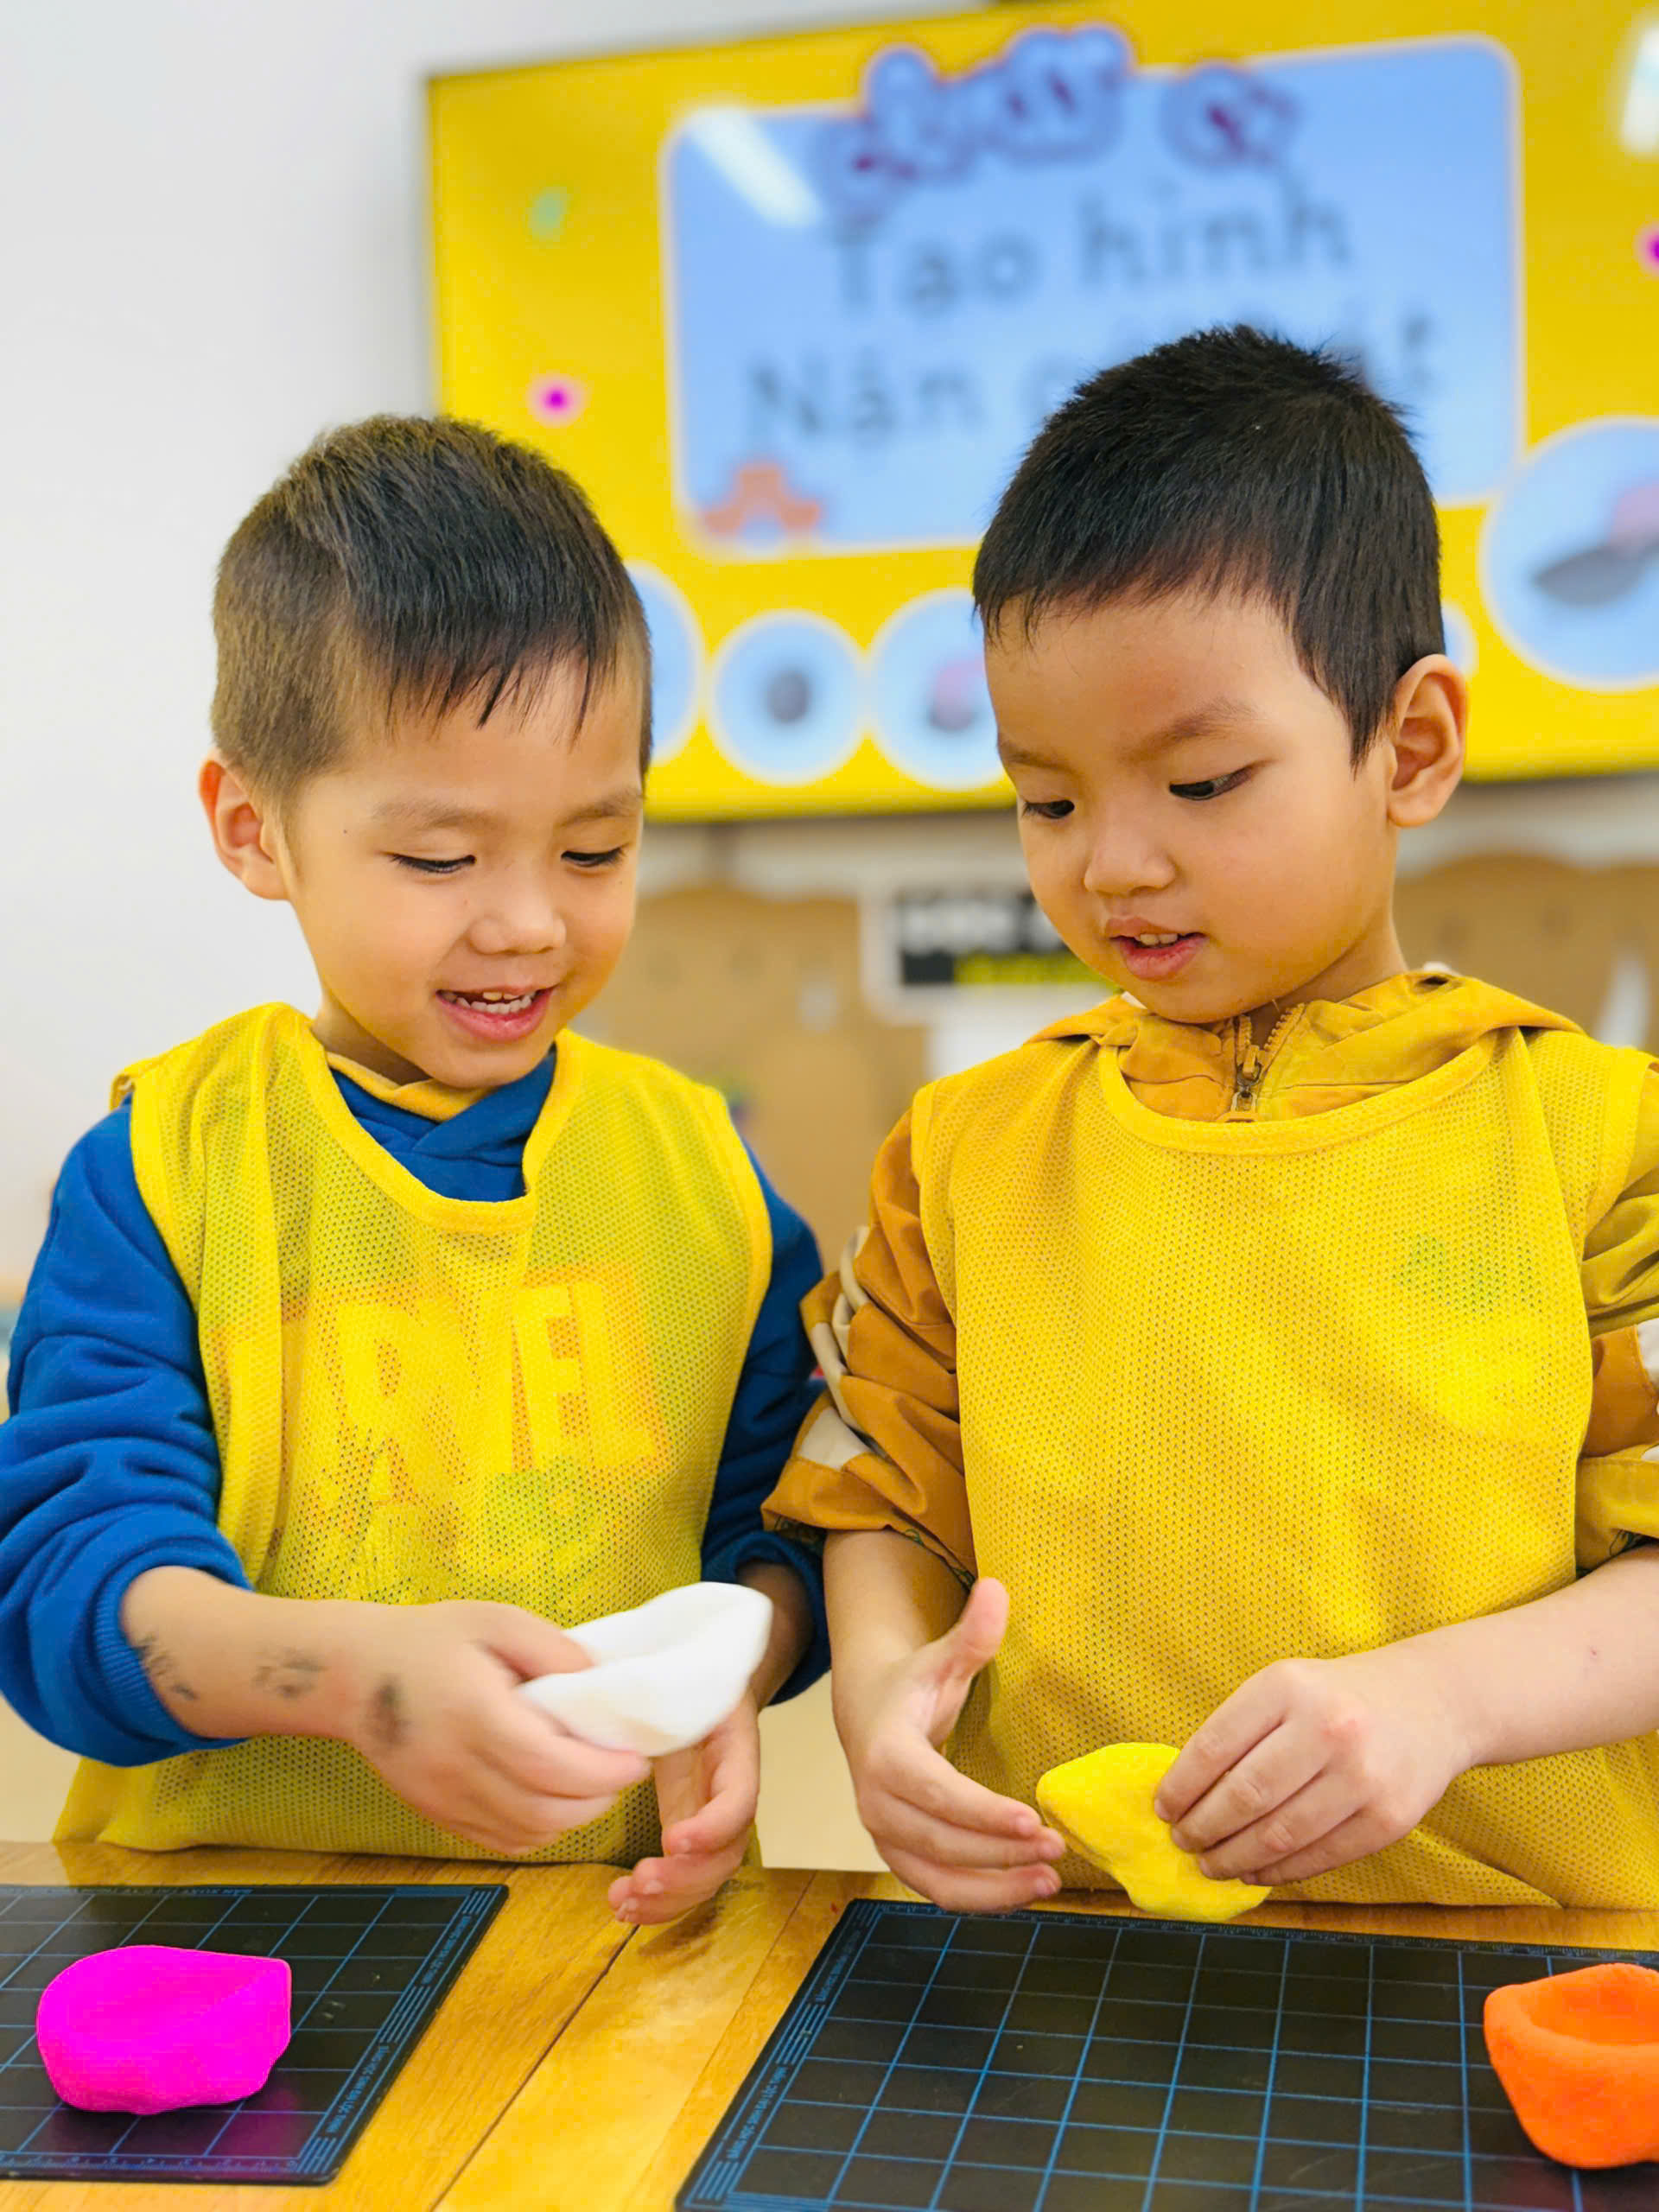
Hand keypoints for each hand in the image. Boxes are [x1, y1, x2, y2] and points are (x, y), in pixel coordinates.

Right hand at [337, 1599, 649, 1855]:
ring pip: (526, 1835)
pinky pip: (501, 1841)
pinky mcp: (436, 1815)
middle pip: (544, 1811)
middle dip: (597, 1799)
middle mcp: (456, 1766)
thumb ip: (554, 1650)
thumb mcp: (496, 1620)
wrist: (352, 1675)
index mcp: (475, 1714)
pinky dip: (539, 1828)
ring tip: (592, 1783)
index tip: (635, 1758)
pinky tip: (553, 1797)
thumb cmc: (429, 1640)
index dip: (604, 1772)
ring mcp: (442, 1798)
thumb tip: (603, 1683)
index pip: (550, 1766)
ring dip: (571, 1819)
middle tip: (621, 1771)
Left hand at [607, 1694, 760, 1925]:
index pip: (740, 1798)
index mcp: (736, 1748)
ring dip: (669, 1899)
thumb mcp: (679, 1673)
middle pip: (728, 1852)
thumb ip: (656, 1687)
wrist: (704, 1685)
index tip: (674, 1838)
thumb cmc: (688, 1675)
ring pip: (709, 1876)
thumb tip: (610, 1693)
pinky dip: (659, 1902)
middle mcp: (732, 1792)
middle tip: (640, 1880)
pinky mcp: (688, 1831)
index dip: (714, 1826)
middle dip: (686, 1877)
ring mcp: (712, 1818)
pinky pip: (685, 1877)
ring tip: (623, 1902)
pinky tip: (624, 1907)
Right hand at [838, 1578, 1065, 1910]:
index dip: (981, 1812)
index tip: (1031, 1819)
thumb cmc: (912, 1686)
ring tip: (1050, 1880)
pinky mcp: (898, 1856)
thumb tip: (997, 1588)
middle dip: (999, 1852)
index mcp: (886, 1753)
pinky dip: (979, 1897)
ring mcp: (884, 1835)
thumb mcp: (940, 1657)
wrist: (867, 1714)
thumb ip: (972, 1634)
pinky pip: (936, 1889)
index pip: (934, 1791)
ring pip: (937, 1877)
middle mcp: (876, 1802)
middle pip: (940, 1841)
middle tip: (1056, 1847)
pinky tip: (1025, 1889)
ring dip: (994, 1888)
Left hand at [1154, 1643, 1476, 1885]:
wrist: (1431, 1704)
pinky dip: (1279, 1871)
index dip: (1181, 1787)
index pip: (1215, 1747)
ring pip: (1279, 1835)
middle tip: (1183, 1842)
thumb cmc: (1337, 1699)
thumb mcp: (1285, 1689)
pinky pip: (1320, 1856)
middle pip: (1244, 1796)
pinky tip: (1255, 1872)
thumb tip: (1184, 1795)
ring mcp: (1362, 1776)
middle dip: (1203, 1828)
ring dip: (1235, 1858)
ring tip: (1212, 1864)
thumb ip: (1239, 1732)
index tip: (1163, 1809)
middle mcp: (1327, 1729)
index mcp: (1287, 1688)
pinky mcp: (1388, 1818)